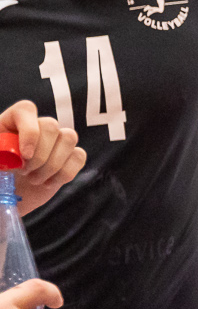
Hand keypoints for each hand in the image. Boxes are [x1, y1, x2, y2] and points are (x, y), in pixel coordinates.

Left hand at [0, 99, 86, 215]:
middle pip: (51, 125)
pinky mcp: (69, 157)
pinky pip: (79, 156)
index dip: (29, 131)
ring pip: (69, 137)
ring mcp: (55, 142)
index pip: (26, 110)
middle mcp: (35, 128)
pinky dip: (65, 173)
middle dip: (41, 154)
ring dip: (53, 164)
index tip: (24, 155)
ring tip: (34, 179)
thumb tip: (9, 155)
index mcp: (10, 124)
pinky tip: (48, 183)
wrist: (5, 198)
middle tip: (25, 172)